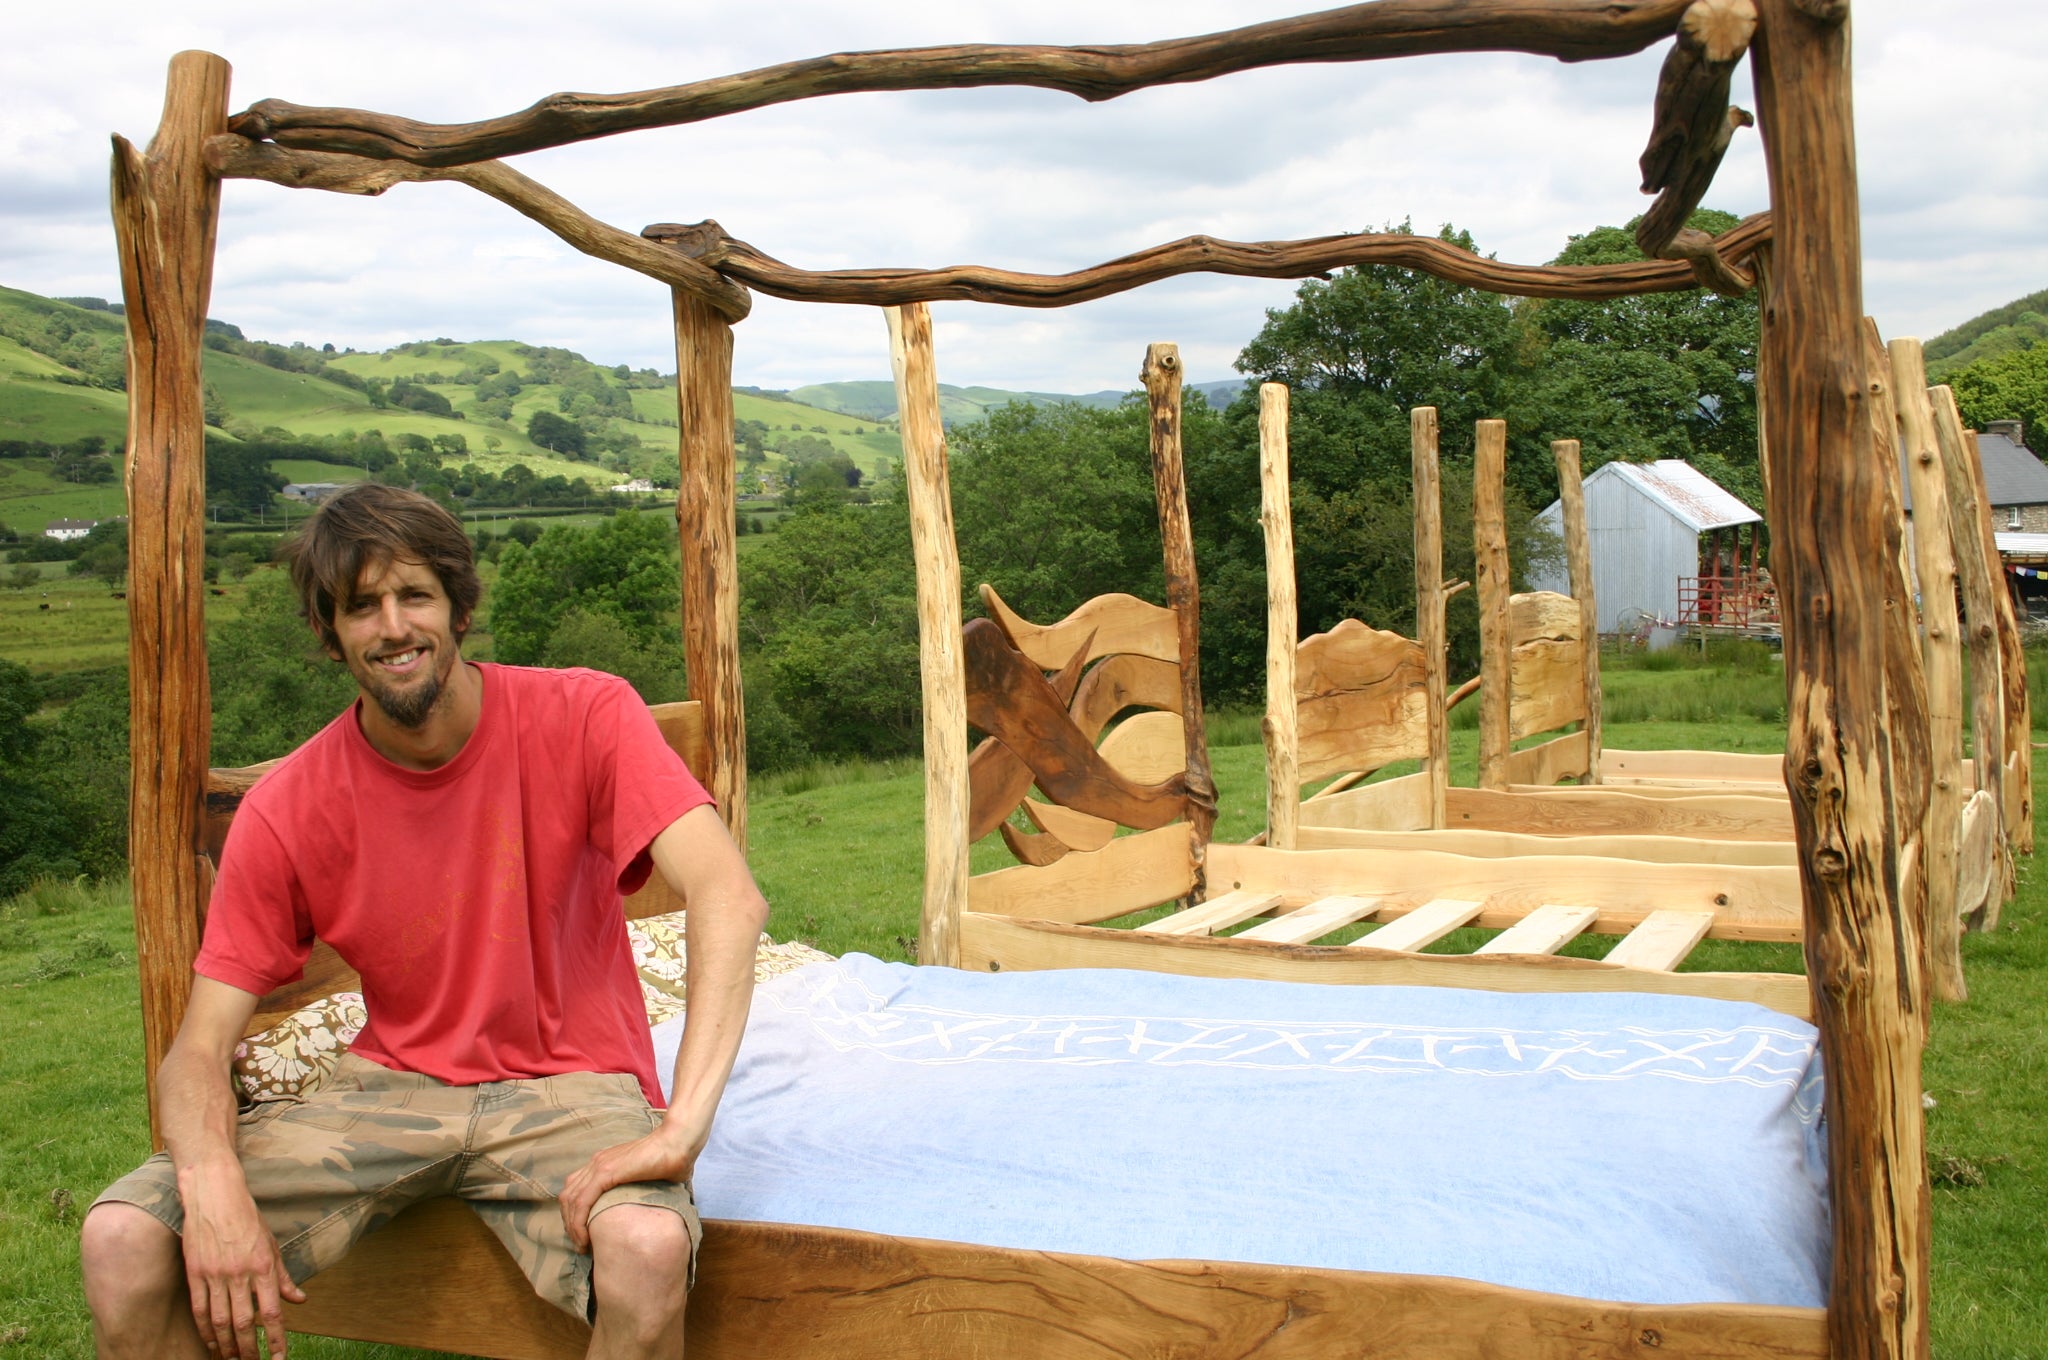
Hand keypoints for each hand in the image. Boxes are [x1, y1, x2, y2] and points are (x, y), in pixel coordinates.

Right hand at [179, 1162, 305, 1357]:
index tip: (279, 1359)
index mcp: (263, 1267)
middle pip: (244, 1323)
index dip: (276, 1340)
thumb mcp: (272, 1245)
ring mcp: (215, 1274)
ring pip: (220, 1321)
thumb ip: (284, 1277)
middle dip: (249, 1350)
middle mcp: (240, 1274)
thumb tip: (300, 1301)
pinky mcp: (195, 1272)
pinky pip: (200, 1308)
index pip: (272, 1312)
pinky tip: (210, 1341)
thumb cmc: (248, 1219)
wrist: (216, 1195)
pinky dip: (205, 1329)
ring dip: (226, 1345)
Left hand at [559, 1118, 704, 1251]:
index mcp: (605, 1163)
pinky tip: (584, 1238)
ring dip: (572, 1227)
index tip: (585, 1235)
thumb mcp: (650, 1181)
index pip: (576, 1190)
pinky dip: (578, 1222)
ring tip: (582, 1246)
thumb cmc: (671, 1161)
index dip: (575, 1214)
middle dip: (570, 1224)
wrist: (677, 1144)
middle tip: (581, 1245)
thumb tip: (653, 1212)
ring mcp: (599, 1166)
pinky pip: (581, 1201)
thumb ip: (642, 1193)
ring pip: (571, 1201)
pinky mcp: (605, 1172)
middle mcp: (597, 1163)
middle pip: (568, 1196)